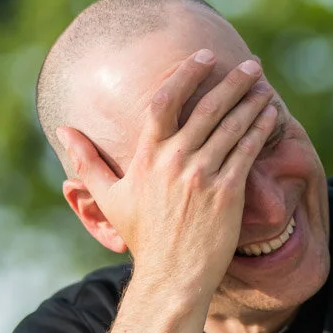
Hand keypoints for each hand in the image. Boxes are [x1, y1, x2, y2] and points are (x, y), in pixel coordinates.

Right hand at [58, 50, 277, 295]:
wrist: (172, 275)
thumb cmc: (143, 236)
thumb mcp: (108, 197)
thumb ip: (87, 160)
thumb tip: (62, 130)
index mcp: (147, 156)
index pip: (164, 101)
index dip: (186, 74)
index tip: (204, 57)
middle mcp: (175, 161)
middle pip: (207, 108)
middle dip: (231, 81)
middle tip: (250, 63)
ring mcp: (202, 176)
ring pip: (231, 127)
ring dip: (250, 101)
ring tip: (263, 83)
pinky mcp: (227, 193)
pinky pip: (246, 152)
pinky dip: (259, 130)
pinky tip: (270, 114)